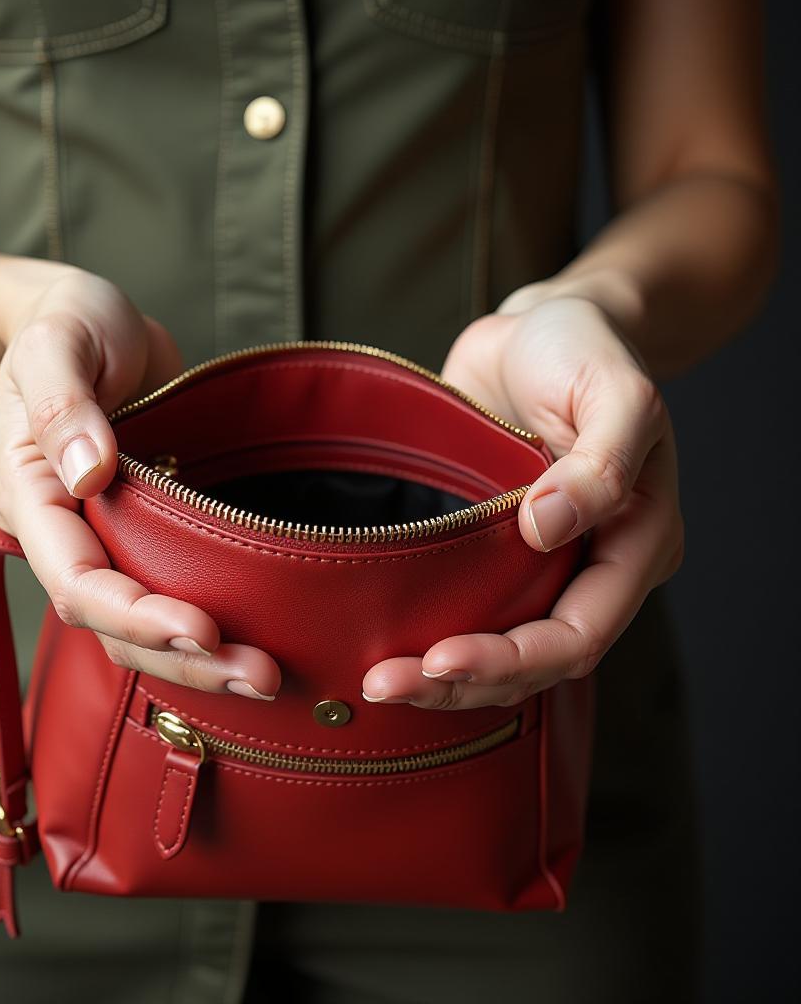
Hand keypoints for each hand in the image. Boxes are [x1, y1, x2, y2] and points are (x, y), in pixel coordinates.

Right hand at [0, 266, 280, 699]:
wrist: (90, 321)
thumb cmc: (68, 321)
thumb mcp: (58, 342)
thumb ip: (65, 405)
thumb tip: (89, 473)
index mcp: (29, 495)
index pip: (74, 579)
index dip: (133, 613)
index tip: (200, 629)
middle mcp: (62, 531)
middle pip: (110, 623)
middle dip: (181, 657)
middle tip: (260, 675)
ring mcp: (103, 537)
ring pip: (139, 626)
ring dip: (200, 659)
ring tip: (268, 676)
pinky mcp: (144, 533)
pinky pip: (167, 594)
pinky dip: (206, 630)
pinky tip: (254, 644)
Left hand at [361, 290, 683, 709]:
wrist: (539, 326)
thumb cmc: (584, 349)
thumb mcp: (615, 390)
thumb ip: (601, 460)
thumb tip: (549, 527)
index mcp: (634, 543)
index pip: (579, 633)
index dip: (513, 659)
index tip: (440, 659)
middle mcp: (588, 565)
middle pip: (534, 658)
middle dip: (464, 681)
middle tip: (386, 684)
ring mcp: (538, 561)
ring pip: (497, 646)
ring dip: (440, 674)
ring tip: (377, 680)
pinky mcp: (490, 546)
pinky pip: (465, 607)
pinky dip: (428, 635)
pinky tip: (383, 646)